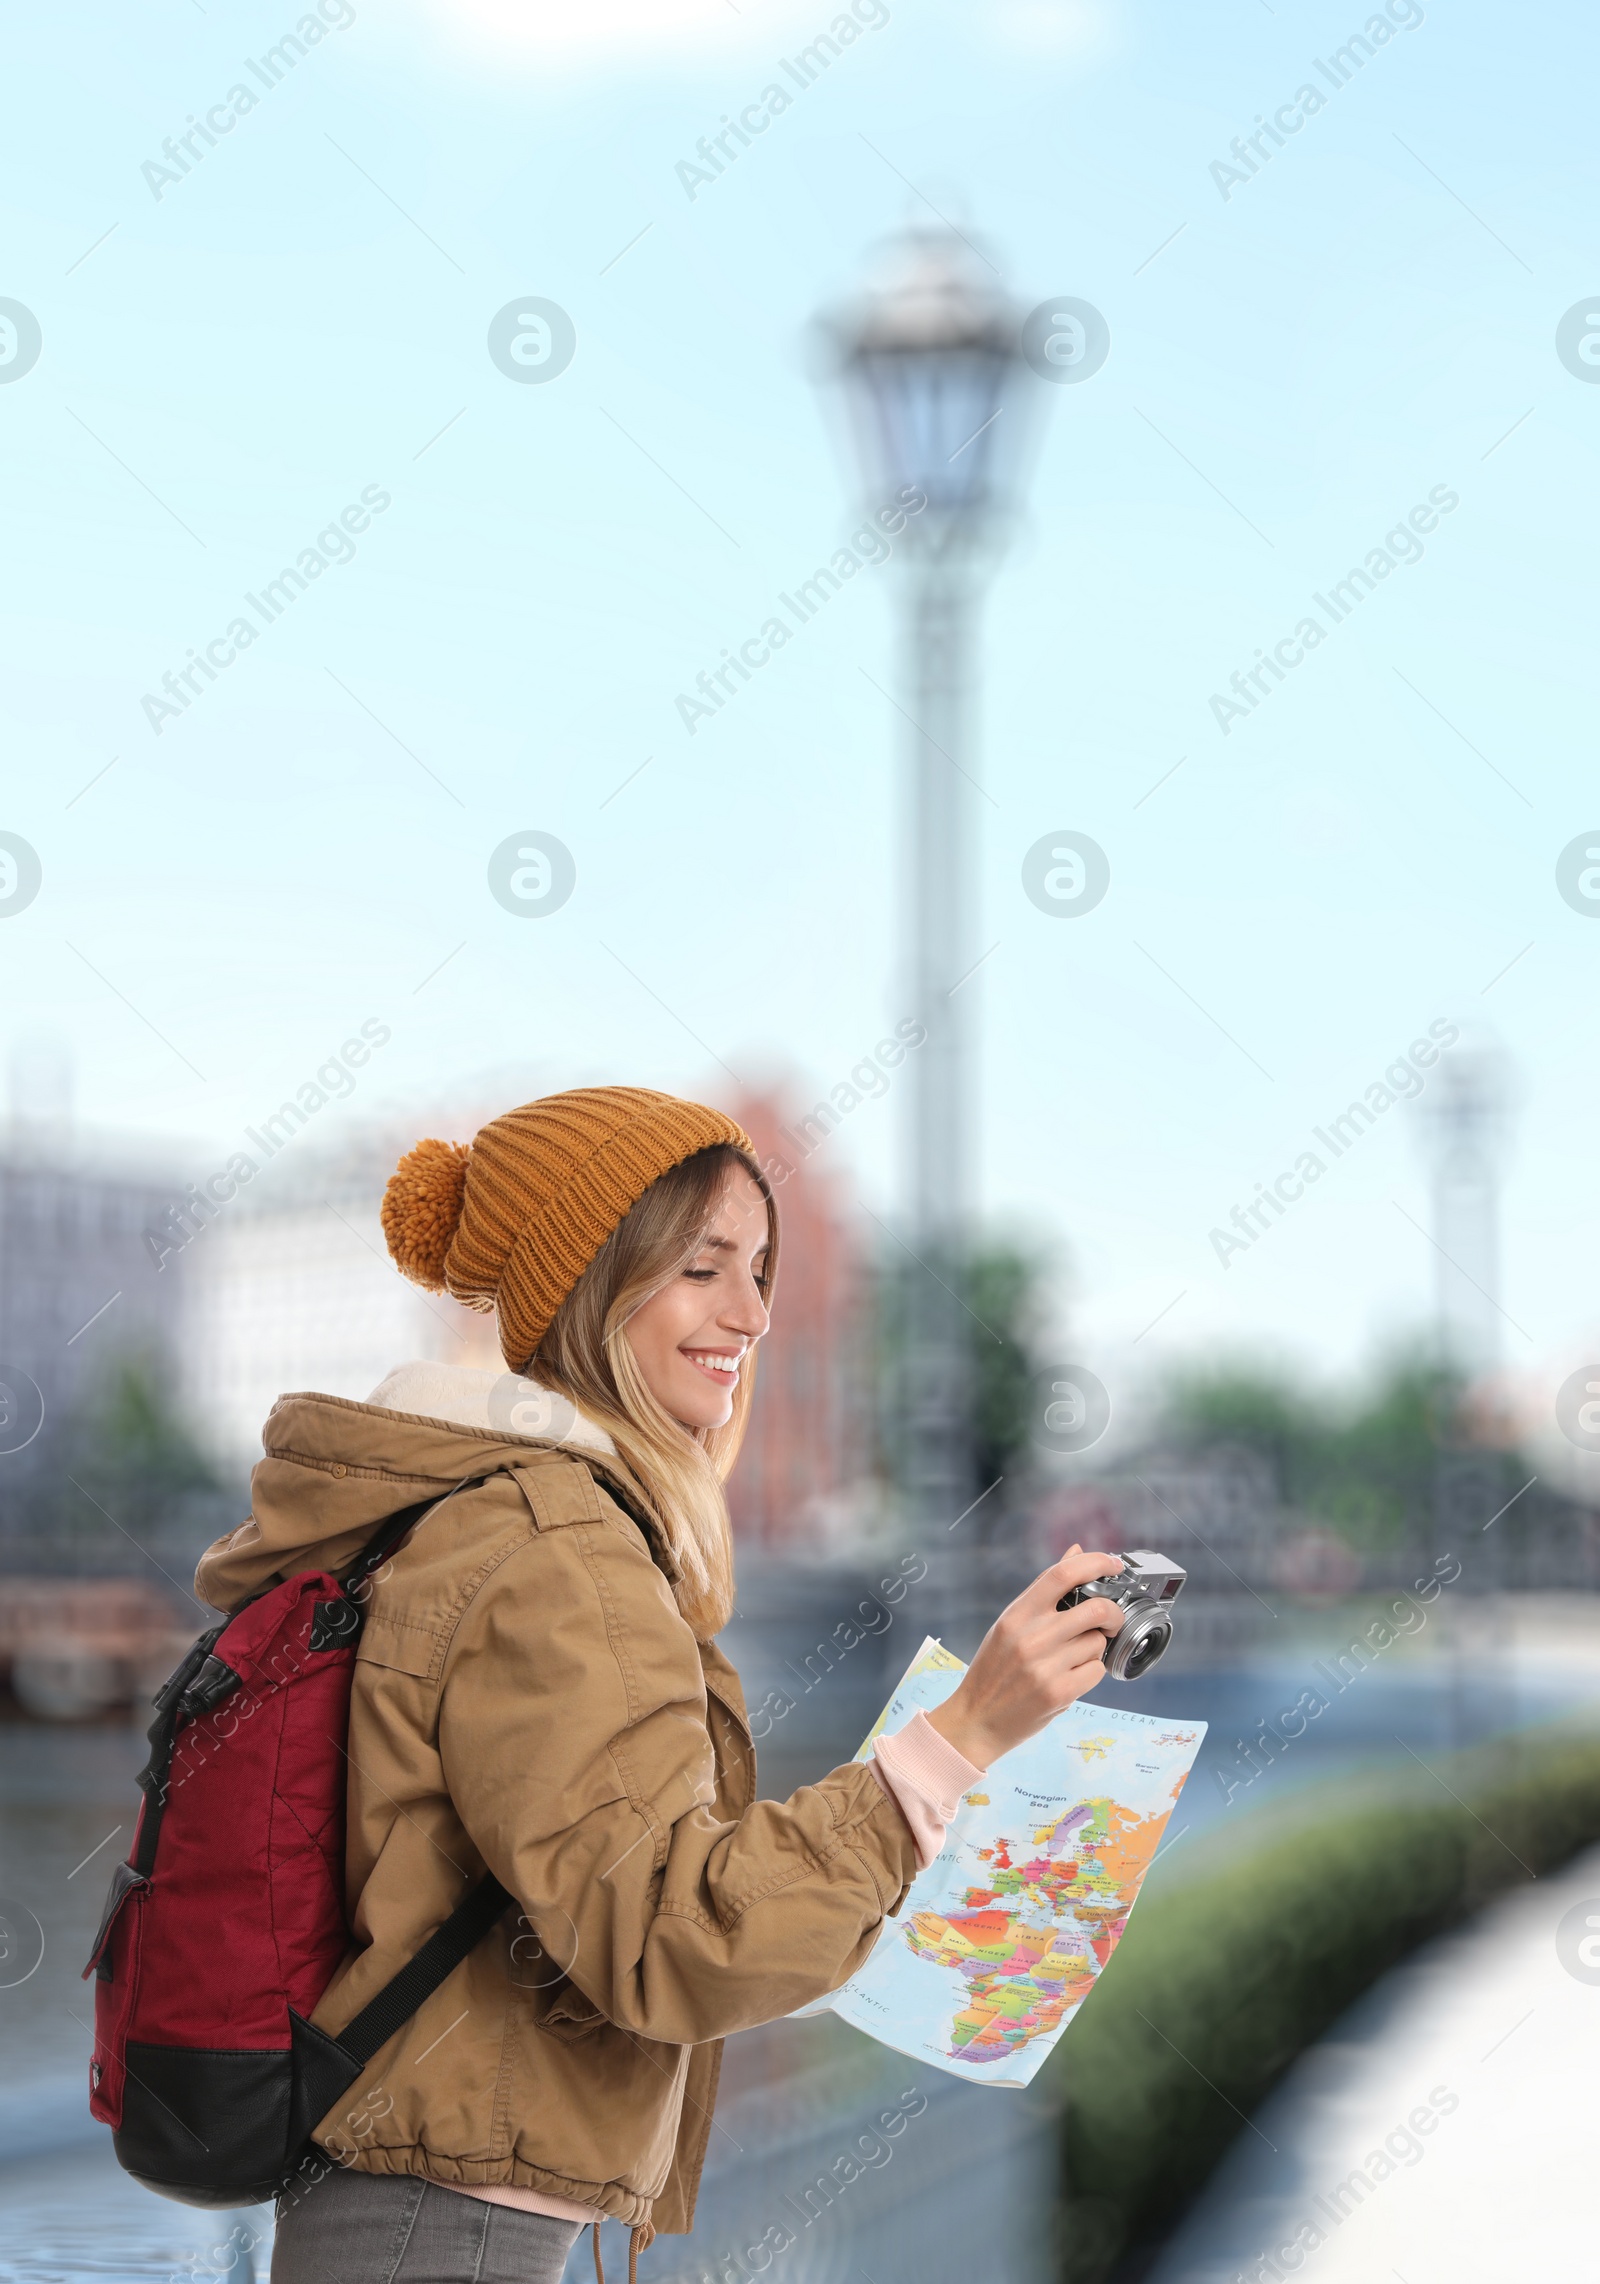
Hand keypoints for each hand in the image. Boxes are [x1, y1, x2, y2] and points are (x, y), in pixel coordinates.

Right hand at [925, 1547, 1123, 1770]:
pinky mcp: (1059, 1693)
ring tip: (1072, 1659)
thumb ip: (1043, 1591)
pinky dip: (1091, 1672)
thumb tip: (1076, 1552)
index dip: (1095, 1563)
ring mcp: (1045, 1666)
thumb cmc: (994, 1669)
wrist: (977, 1720)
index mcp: (1017, 1615)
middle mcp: (1031, 1637)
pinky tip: (1072, 1677)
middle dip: (1113, 1613)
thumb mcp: (1010, 1625)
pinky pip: (1096, 1670)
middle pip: (1096, 1609)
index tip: (1113, 1565)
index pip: (1061, 1575)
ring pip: (1098, 1643)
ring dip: (1094, 1648)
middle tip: (1110, 1621)